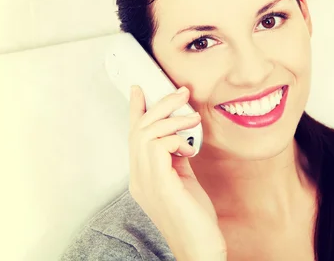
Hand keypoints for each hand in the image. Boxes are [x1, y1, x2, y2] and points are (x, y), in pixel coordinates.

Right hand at [128, 85, 226, 260]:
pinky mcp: (160, 185)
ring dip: (171, 118)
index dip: (136, 110)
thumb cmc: (194, 217)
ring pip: (146, 134)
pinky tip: (189, 147)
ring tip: (193, 117)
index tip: (139, 88)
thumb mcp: (184, 181)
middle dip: (160, 105)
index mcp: (143, 176)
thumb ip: (176, 159)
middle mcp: (139, 178)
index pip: (135, 137)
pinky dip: (175, 138)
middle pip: (138, 130)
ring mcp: (146, 182)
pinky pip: (158, 147)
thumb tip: (180, 137)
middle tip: (182, 92)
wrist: (199, 247)